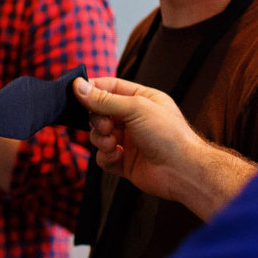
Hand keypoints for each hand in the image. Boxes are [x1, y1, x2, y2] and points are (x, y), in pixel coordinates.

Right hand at [73, 75, 204, 202]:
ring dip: (100, 138)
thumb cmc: (168, 134)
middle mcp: (134, 119)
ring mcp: (129, 141)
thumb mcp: (135, 108)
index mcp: (142, 99)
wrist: (183, 171)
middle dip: (97, 118)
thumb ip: (104, 99)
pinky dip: (105, 156)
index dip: (92, 89)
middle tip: (106, 125)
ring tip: (112, 143)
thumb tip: (78, 86)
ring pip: (99, 134)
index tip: (74, 91)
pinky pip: (103, 156)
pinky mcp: (124, 162)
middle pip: (100, 112)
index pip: (110, 87)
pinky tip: (117, 156)